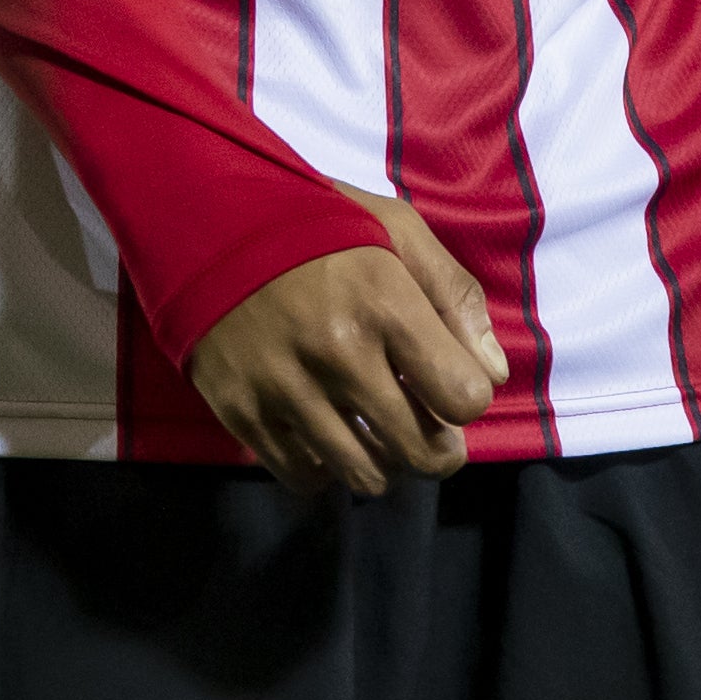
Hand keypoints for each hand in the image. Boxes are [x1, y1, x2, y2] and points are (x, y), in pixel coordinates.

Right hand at [188, 184, 510, 497]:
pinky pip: (305, 478)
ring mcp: (286, 388)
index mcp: (383, 300)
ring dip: (385, 462)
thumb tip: (493, 376)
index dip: (467, 395)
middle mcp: (338, 353)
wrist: (207, 221)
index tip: (452, 384)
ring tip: (379, 431)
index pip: (462, 396)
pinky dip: (325, 468)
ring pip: (366, 475)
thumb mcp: (395, 228)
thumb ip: (453, 294)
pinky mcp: (242, 412)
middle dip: (439, 447)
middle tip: (429, 427)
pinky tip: (327, 433)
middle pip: (421, 451)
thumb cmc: (317, 224)